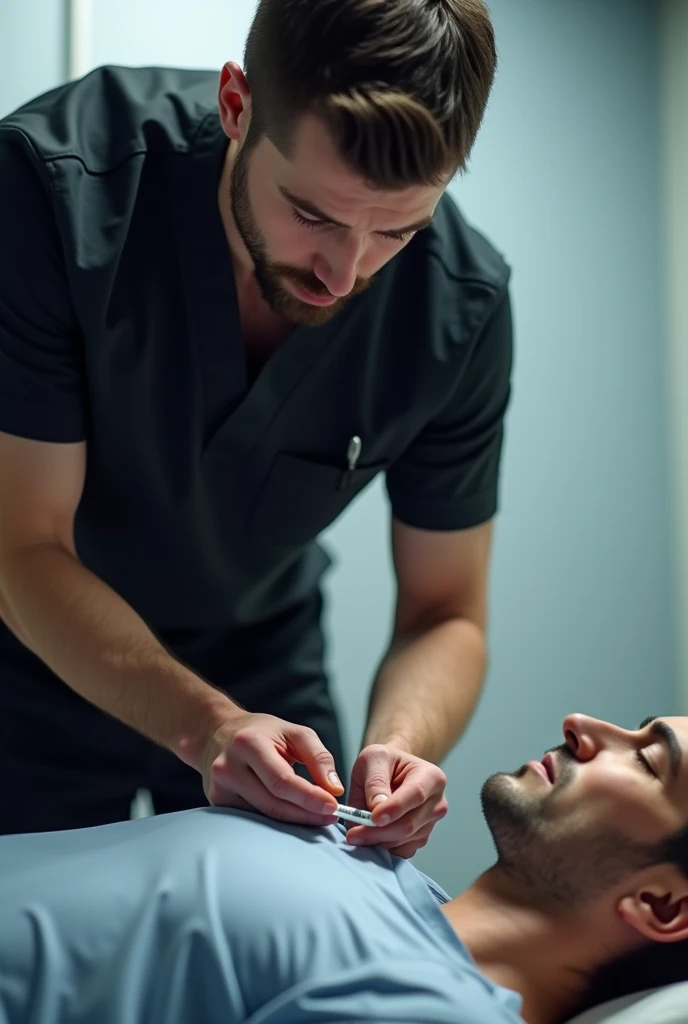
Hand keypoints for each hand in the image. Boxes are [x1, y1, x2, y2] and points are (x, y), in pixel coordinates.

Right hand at [198, 712, 344, 825]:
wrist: (219, 732)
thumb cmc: (262, 732)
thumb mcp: (294, 733)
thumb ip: (318, 757)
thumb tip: (334, 789)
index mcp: (248, 743)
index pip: (282, 780)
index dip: (309, 797)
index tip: (333, 806)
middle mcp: (228, 766)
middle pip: (273, 802)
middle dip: (306, 813)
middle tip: (331, 816)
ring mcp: (219, 787)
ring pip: (264, 815)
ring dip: (294, 819)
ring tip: (317, 815)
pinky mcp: (217, 801)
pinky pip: (253, 817)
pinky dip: (276, 820)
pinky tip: (293, 814)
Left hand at [346, 744, 447, 857]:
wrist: (391, 770)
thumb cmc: (383, 761)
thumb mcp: (374, 758)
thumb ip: (375, 781)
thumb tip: (376, 808)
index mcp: (431, 776)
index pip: (416, 794)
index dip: (394, 809)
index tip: (373, 818)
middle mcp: (437, 802)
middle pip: (409, 824)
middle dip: (378, 832)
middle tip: (353, 834)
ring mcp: (430, 823)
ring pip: (404, 841)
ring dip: (377, 841)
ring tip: (357, 833)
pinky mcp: (421, 838)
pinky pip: (403, 851)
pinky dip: (384, 849)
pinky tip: (370, 837)